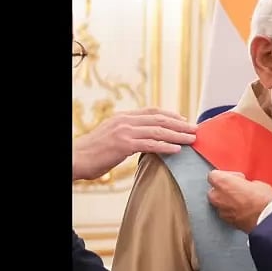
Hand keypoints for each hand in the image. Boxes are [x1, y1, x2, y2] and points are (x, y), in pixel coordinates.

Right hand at [72, 107, 196, 180]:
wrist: (76, 158)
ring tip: (192, 139)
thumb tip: (146, 141)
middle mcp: (125, 120)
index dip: (170, 115)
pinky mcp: (123, 144)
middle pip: (159, 119)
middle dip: (180, 124)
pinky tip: (177, 149)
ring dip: (178, 135)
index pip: (152, 112)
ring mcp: (124, 131)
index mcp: (123, 117)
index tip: (184, 120)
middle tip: (195, 129)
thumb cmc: (94, 153)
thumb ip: (129, 135)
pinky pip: (150, 144)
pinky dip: (165, 146)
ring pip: (158, 130)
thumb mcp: (112, 138)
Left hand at [207, 170, 271, 232]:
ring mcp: (221, 211)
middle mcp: (217, 196)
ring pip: (219, 203)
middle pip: (214, 190)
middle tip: (238, 189)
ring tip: (242, 201)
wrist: (267, 219)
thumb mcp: (256, 183)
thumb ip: (244, 184)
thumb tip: (246, 187)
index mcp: (222, 182)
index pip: (214, 175)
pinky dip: (232, 212)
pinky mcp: (227, 222)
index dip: (226, 176)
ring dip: (227, 202)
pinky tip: (243, 211)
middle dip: (224, 190)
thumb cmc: (262, 200)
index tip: (236, 178)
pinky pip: (226, 214)